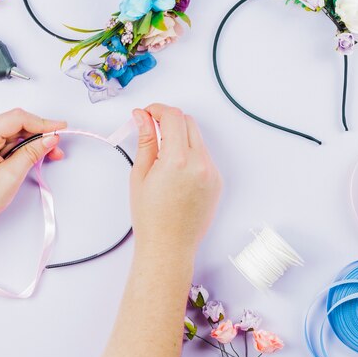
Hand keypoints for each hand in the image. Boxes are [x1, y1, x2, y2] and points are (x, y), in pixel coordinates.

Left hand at [0, 108, 66, 241]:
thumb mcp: (9, 177)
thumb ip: (31, 153)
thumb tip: (49, 138)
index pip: (16, 119)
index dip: (42, 122)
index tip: (60, 127)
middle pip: (14, 124)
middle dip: (38, 135)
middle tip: (55, 147)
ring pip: (9, 133)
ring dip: (29, 143)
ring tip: (45, 156)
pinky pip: (1, 140)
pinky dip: (17, 147)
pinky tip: (28, 156)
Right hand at [130, 104, 221, 256]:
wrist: (169, 246)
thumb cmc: (151, 217)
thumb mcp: (140, 175)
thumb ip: (145, 140)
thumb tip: (142, 116)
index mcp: (178, 160)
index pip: (173, 116)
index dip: (157, 110)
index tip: (146, 114)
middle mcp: (200, 163)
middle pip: (188, 122)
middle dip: (169, 120)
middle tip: (151, 130)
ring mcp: (212, 172)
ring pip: (197, 138)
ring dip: (180, 137)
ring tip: (162, 156)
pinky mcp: (217, 181)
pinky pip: (204, 156)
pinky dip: (190, 154)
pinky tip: (175, 172)